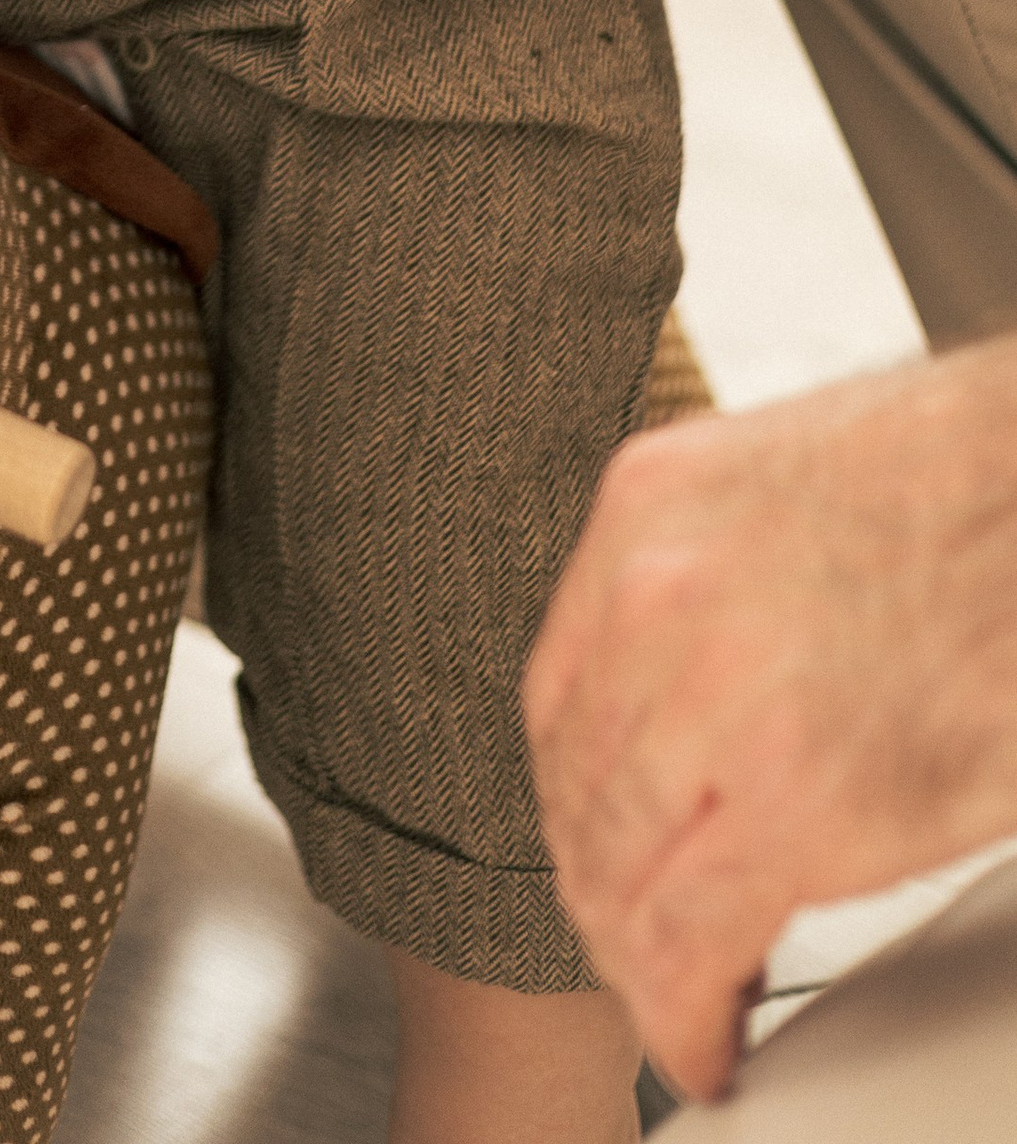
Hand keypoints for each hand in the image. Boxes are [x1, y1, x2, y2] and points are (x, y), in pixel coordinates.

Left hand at [525, 337, 1016, 1099]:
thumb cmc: (959, 485)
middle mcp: (653, 596)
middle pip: (578, 791)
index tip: (599, 851)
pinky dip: (684, 1013)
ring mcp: (716, 697)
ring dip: (638, 960)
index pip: (558, 696)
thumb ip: (706, 571)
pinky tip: (703, 1039)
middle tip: (635, 946)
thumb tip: (678, 687)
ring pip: (619, 872)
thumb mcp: (776, 478)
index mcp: (645, 509)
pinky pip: (692, 938)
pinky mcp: (798, 800)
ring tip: (673, 1003)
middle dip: (601, 888)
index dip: (575, 798)